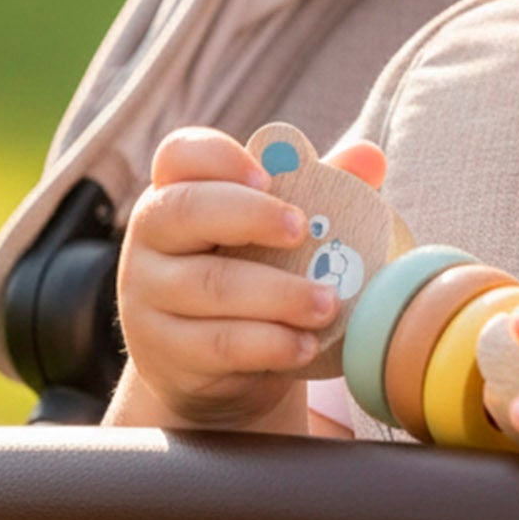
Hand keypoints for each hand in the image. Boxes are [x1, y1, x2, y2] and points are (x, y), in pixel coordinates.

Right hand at [117, 127, 386, 428]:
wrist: (215, 364)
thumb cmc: (253, 271)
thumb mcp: (280, 229)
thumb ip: (321, 188)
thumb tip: (370, 158)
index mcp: (178, 190)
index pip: (181, 155)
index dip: (220, 157)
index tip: (268, 175)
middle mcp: (152, 237)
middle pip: (185, 210)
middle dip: (250, 215)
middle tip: (303, 229)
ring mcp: (148, 295)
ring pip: (209, 284)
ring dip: (278, 293)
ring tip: (328, 302)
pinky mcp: (165, 350)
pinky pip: (217, 343)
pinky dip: (269, 343)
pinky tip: (306, 343)